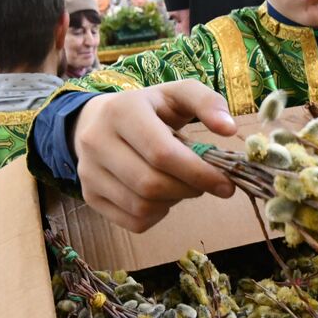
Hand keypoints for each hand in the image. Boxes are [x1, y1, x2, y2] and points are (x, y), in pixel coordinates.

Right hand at [73, 81, 237, 231]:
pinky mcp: (89, 195)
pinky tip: (161, 197)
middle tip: (203, 185)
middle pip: (151, 184)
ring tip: (179, 184)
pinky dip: (156, 216)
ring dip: (172, 202)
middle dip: (187, 190)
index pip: (162, 153)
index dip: (198, 173)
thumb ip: (207, 103)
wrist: (98, 120)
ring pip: (141, 206)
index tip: (225, 183)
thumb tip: (228, 129)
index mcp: (122, 111)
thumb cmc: (148, 109)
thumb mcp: (177, 95)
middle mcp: (97, 141)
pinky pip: (133, 222)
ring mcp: (88, 171)